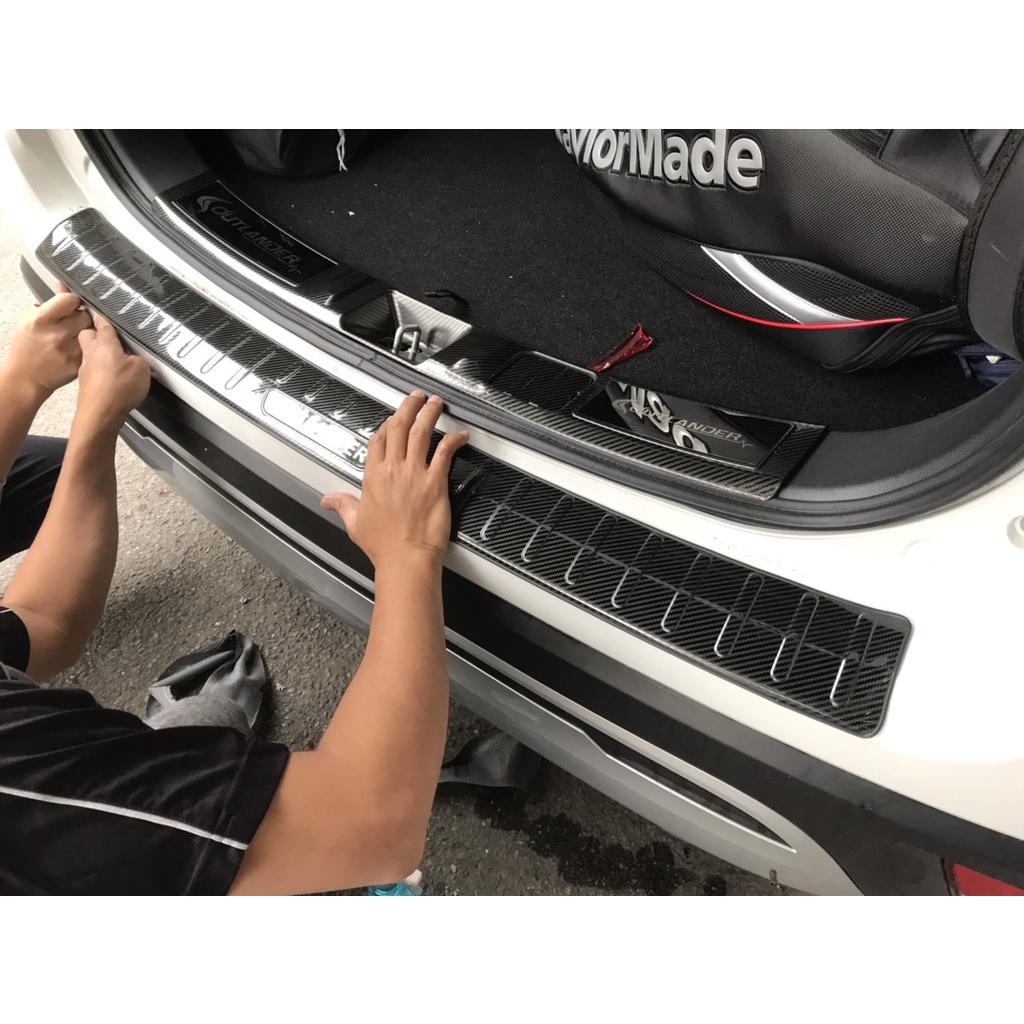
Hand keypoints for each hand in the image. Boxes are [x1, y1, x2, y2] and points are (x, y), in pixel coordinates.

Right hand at [4, 284, 91, 398]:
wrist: (26, 377)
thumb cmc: (27, 346)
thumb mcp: (31, 320)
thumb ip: (50, 304)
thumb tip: (63, 286)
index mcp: (42, 320)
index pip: (70, 300)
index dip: (72, 301)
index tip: (71, 305)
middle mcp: (57, 334)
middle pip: (85, 315)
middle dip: (82, 317)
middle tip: (75, 322)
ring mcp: (70, 350)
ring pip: (92, 332)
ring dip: (89, 331)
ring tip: (78, 335)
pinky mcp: (80, 363)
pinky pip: (94, 348)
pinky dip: (92, 347)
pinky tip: (84, 349)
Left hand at [73, 314, 150, 436]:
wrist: (99, 414)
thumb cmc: (120, 387)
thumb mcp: (141, 368)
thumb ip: (139, 358)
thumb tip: (134, 357)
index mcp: (104, 344)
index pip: (102, 323)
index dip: (104, 318)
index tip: (107, 314)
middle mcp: (91, 353)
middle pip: (87, 334)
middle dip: (94, 332)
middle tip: (109, 336)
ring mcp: (85, 369)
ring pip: (88, 352)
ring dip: (98, 352)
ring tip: (114, 358)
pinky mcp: (86, 384)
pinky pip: (91, 369)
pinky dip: (100, 369)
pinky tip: (111, 377)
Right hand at [320, 391, 468, 572]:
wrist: (405, 559)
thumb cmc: (384, 546)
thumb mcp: (355, 524)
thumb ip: (343, 506)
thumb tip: (328, 500)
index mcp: (373, 477)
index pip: (378, 440)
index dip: (387, 425)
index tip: (393, 419)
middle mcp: (393, 470)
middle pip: (399, 427)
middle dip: (409, 407)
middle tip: (417, 397)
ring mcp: (414, 473)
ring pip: (421, 432)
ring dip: (429, 413)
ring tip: (436, 403)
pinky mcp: (435, 482)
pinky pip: (444, 452)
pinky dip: (454, 439)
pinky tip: (461, 434)